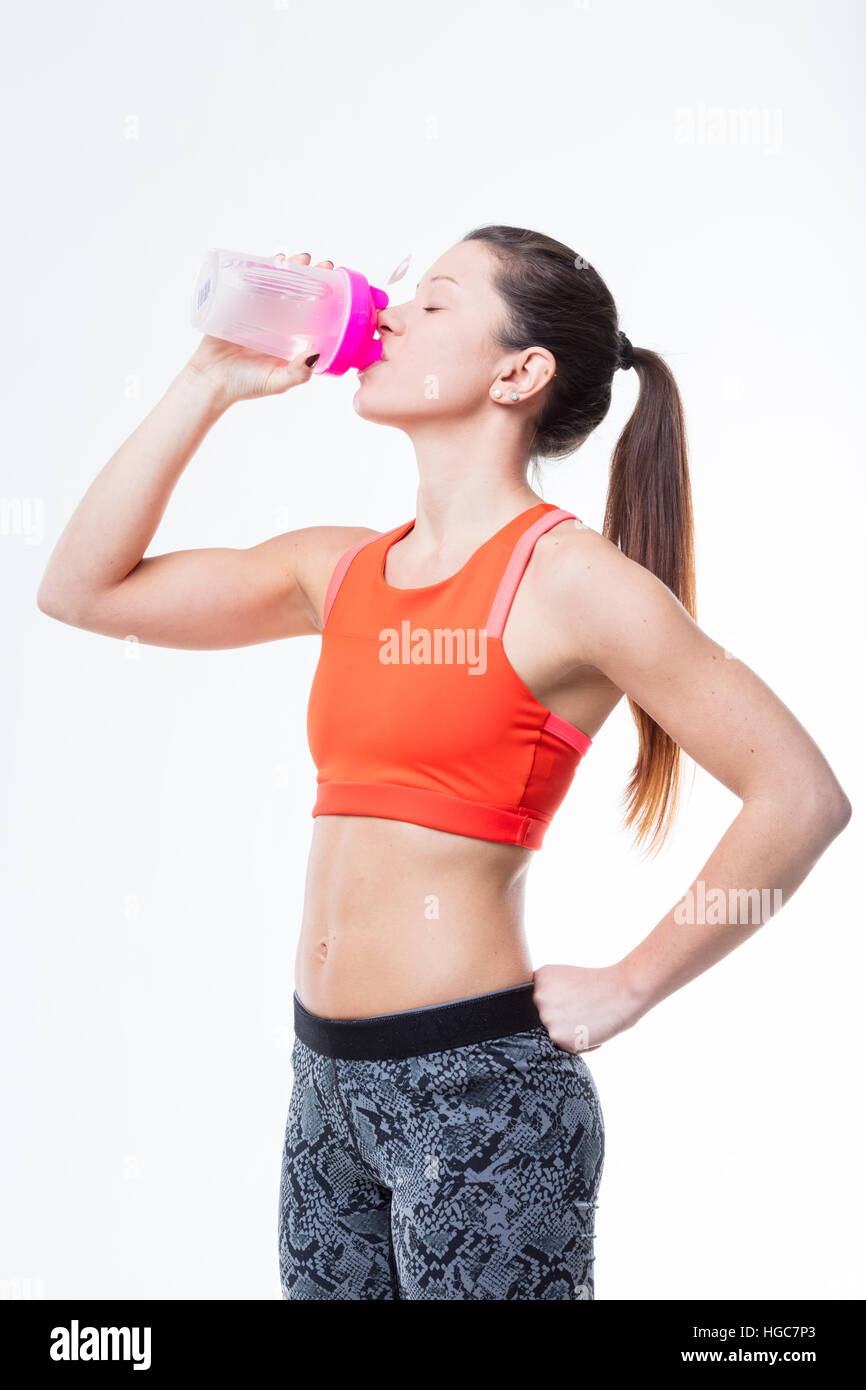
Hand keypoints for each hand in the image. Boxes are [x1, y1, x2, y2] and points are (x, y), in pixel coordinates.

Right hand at [184, 250, 334, 405]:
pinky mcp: (233, 306)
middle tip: (311, 261)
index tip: (331, 277)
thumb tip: (315, 353)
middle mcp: (274, 322)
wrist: (209, 382)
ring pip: (271, 284)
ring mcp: (254, 312)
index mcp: (289, 337)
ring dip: (282, 267)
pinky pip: (246, 283)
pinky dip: (255, 268)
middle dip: (304, 273)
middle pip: (292, 291)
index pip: (310, 310)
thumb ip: (297, 373)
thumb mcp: (276, 382)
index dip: (321, 293)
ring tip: (290, 258)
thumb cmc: (244, 385)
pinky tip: (265, 260)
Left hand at [532, 962, 644, 1052]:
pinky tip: (594, 1029)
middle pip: (546, 1018)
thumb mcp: (566, 977)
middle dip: (564, 1019)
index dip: (562, 1004)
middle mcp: (537, 996)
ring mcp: (545, 1016)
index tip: (578, 999)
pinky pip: (567, 1047)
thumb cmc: (601, 984)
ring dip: (571, 1032)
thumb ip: (550, 991)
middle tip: (585, 1010)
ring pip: (555, 1034)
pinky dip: (581, 1044)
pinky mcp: (557, 1036)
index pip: (542, 1002)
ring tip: (590, 1018)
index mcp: (540, 977)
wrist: (624, 990)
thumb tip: (541, 1013)